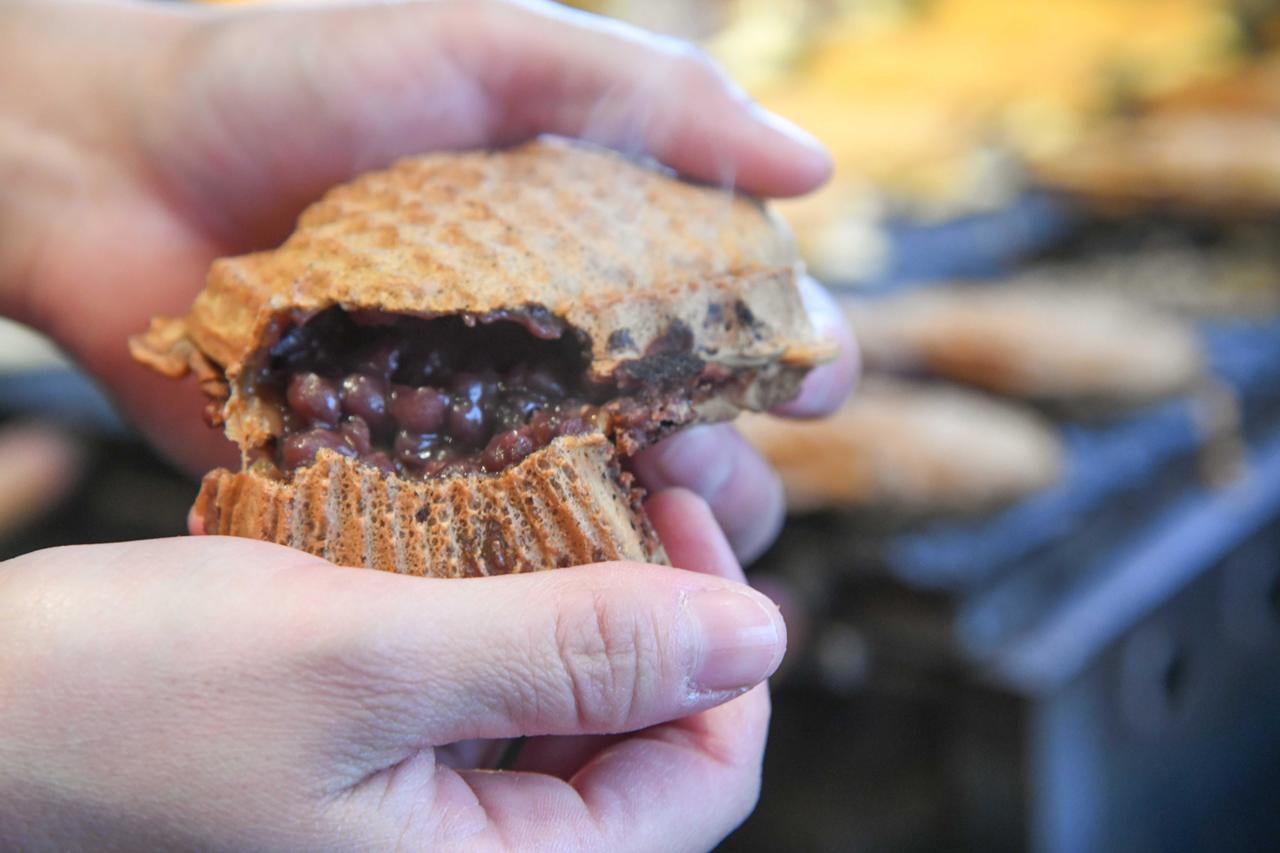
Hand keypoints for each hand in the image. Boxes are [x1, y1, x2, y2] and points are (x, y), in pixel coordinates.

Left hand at [0, 0, 855, 559]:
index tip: (810, 382)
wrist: (113, 161)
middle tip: (693, 472)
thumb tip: (815, 168)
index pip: (738, 323)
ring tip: (630, 538)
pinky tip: (542, 597)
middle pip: (695, 444)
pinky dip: (531, 590)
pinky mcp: (397, 495)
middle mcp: (556, 356)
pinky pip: (489, 561)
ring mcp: (482, 435)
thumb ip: (650, 94)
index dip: (795, 354)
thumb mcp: (488, 48)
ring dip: (647, 546)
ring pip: (612, 521)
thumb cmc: (303, 78)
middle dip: (729, 472)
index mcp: (599, 258)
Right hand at [0, 489, 783, 849]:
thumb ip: (570, 651)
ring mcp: (432, 814)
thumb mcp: (360, 663)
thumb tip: (758, 635)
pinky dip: (509, 606)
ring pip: (578, 704)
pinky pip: (497, 688)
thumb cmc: (119, 707)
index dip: (721, 646)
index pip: (705, 779)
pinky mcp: (390, 761)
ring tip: (558, 492)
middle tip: (624, 477)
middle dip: (655, 606)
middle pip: (651, 739)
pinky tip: (482, 535)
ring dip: (583, 595)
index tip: (677, 509)